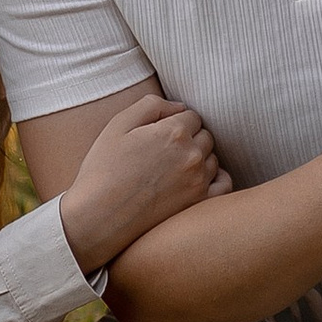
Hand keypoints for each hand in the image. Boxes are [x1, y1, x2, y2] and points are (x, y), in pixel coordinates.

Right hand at [58, 90, 231, 276]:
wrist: (98, 217)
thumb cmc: (103, 170)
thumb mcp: (118, 125)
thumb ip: (151, 105)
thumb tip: (178, 106)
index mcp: (173, 131)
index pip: (191, 116)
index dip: (174, 123)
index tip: (158, 135)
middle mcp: (191, 154)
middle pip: (204, 135)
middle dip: (188, 139)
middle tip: (163, 153)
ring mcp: (198, 180)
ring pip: (212, 158)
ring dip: (199, 158)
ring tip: (172, 170)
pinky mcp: (198, 203)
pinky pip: (223, 184)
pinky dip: (216, 178)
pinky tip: (200, 180)